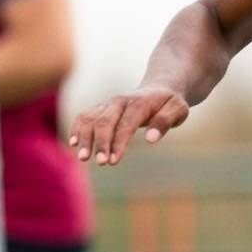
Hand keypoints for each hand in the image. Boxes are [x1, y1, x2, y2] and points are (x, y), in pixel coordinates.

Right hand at [69, 85, 189, 165]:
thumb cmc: (170, 103)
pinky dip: (77, 128)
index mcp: (139, 103)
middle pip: (104, 121)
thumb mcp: (178, 110)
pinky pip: (85, 116)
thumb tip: (151, 139)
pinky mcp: (101, 108)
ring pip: (90, 118)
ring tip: (83, 158)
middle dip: (101, 143)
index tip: (114, 161)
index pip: (126, 124)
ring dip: (85, 138)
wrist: (159, 88)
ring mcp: (108, 104)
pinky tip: (73, 143)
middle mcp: (120, 101)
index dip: (118, 142)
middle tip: (101, 163)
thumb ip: (165, 122)